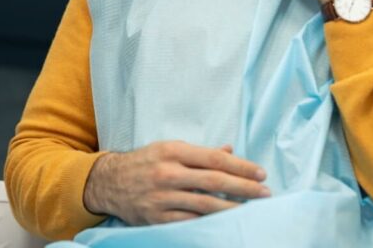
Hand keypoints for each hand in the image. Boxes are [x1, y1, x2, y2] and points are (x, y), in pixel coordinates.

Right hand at [83, 141, 269, 225]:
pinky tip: (224, 224)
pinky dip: (208, 223)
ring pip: (205, 205)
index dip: (241, 166)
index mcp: (172, 151)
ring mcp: (162, 197)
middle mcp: (167, 173)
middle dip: (244, 187)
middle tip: (265, 193)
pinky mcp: (157, 217)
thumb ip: (200, 152)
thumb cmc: (144, 162)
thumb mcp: (168, 149)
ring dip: (232, 208)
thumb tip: (229, 151)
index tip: (260, 173)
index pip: (214, 158)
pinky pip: (189, 222)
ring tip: (251, 210)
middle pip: (214, 181)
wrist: (108, 182)